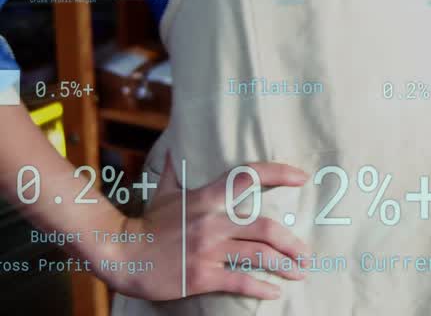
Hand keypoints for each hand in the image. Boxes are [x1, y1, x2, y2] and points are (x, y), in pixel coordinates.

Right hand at [97, 156, 309, 301]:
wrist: (118, 254)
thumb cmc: (145, 223)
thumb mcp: (162, 192)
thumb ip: (174, 170)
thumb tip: (173, 146)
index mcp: (207, 198)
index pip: (249, 177)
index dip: (279, 174)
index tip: (302, 177)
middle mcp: (212, 222)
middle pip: (266, 228)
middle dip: (292, 242)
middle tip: (306, 253)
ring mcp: (207, 250)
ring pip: (258, 256)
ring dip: (285, 265)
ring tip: (299, 272)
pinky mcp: (200, 276)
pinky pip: (239, 281)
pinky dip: (261, 288)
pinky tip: (274, 291)